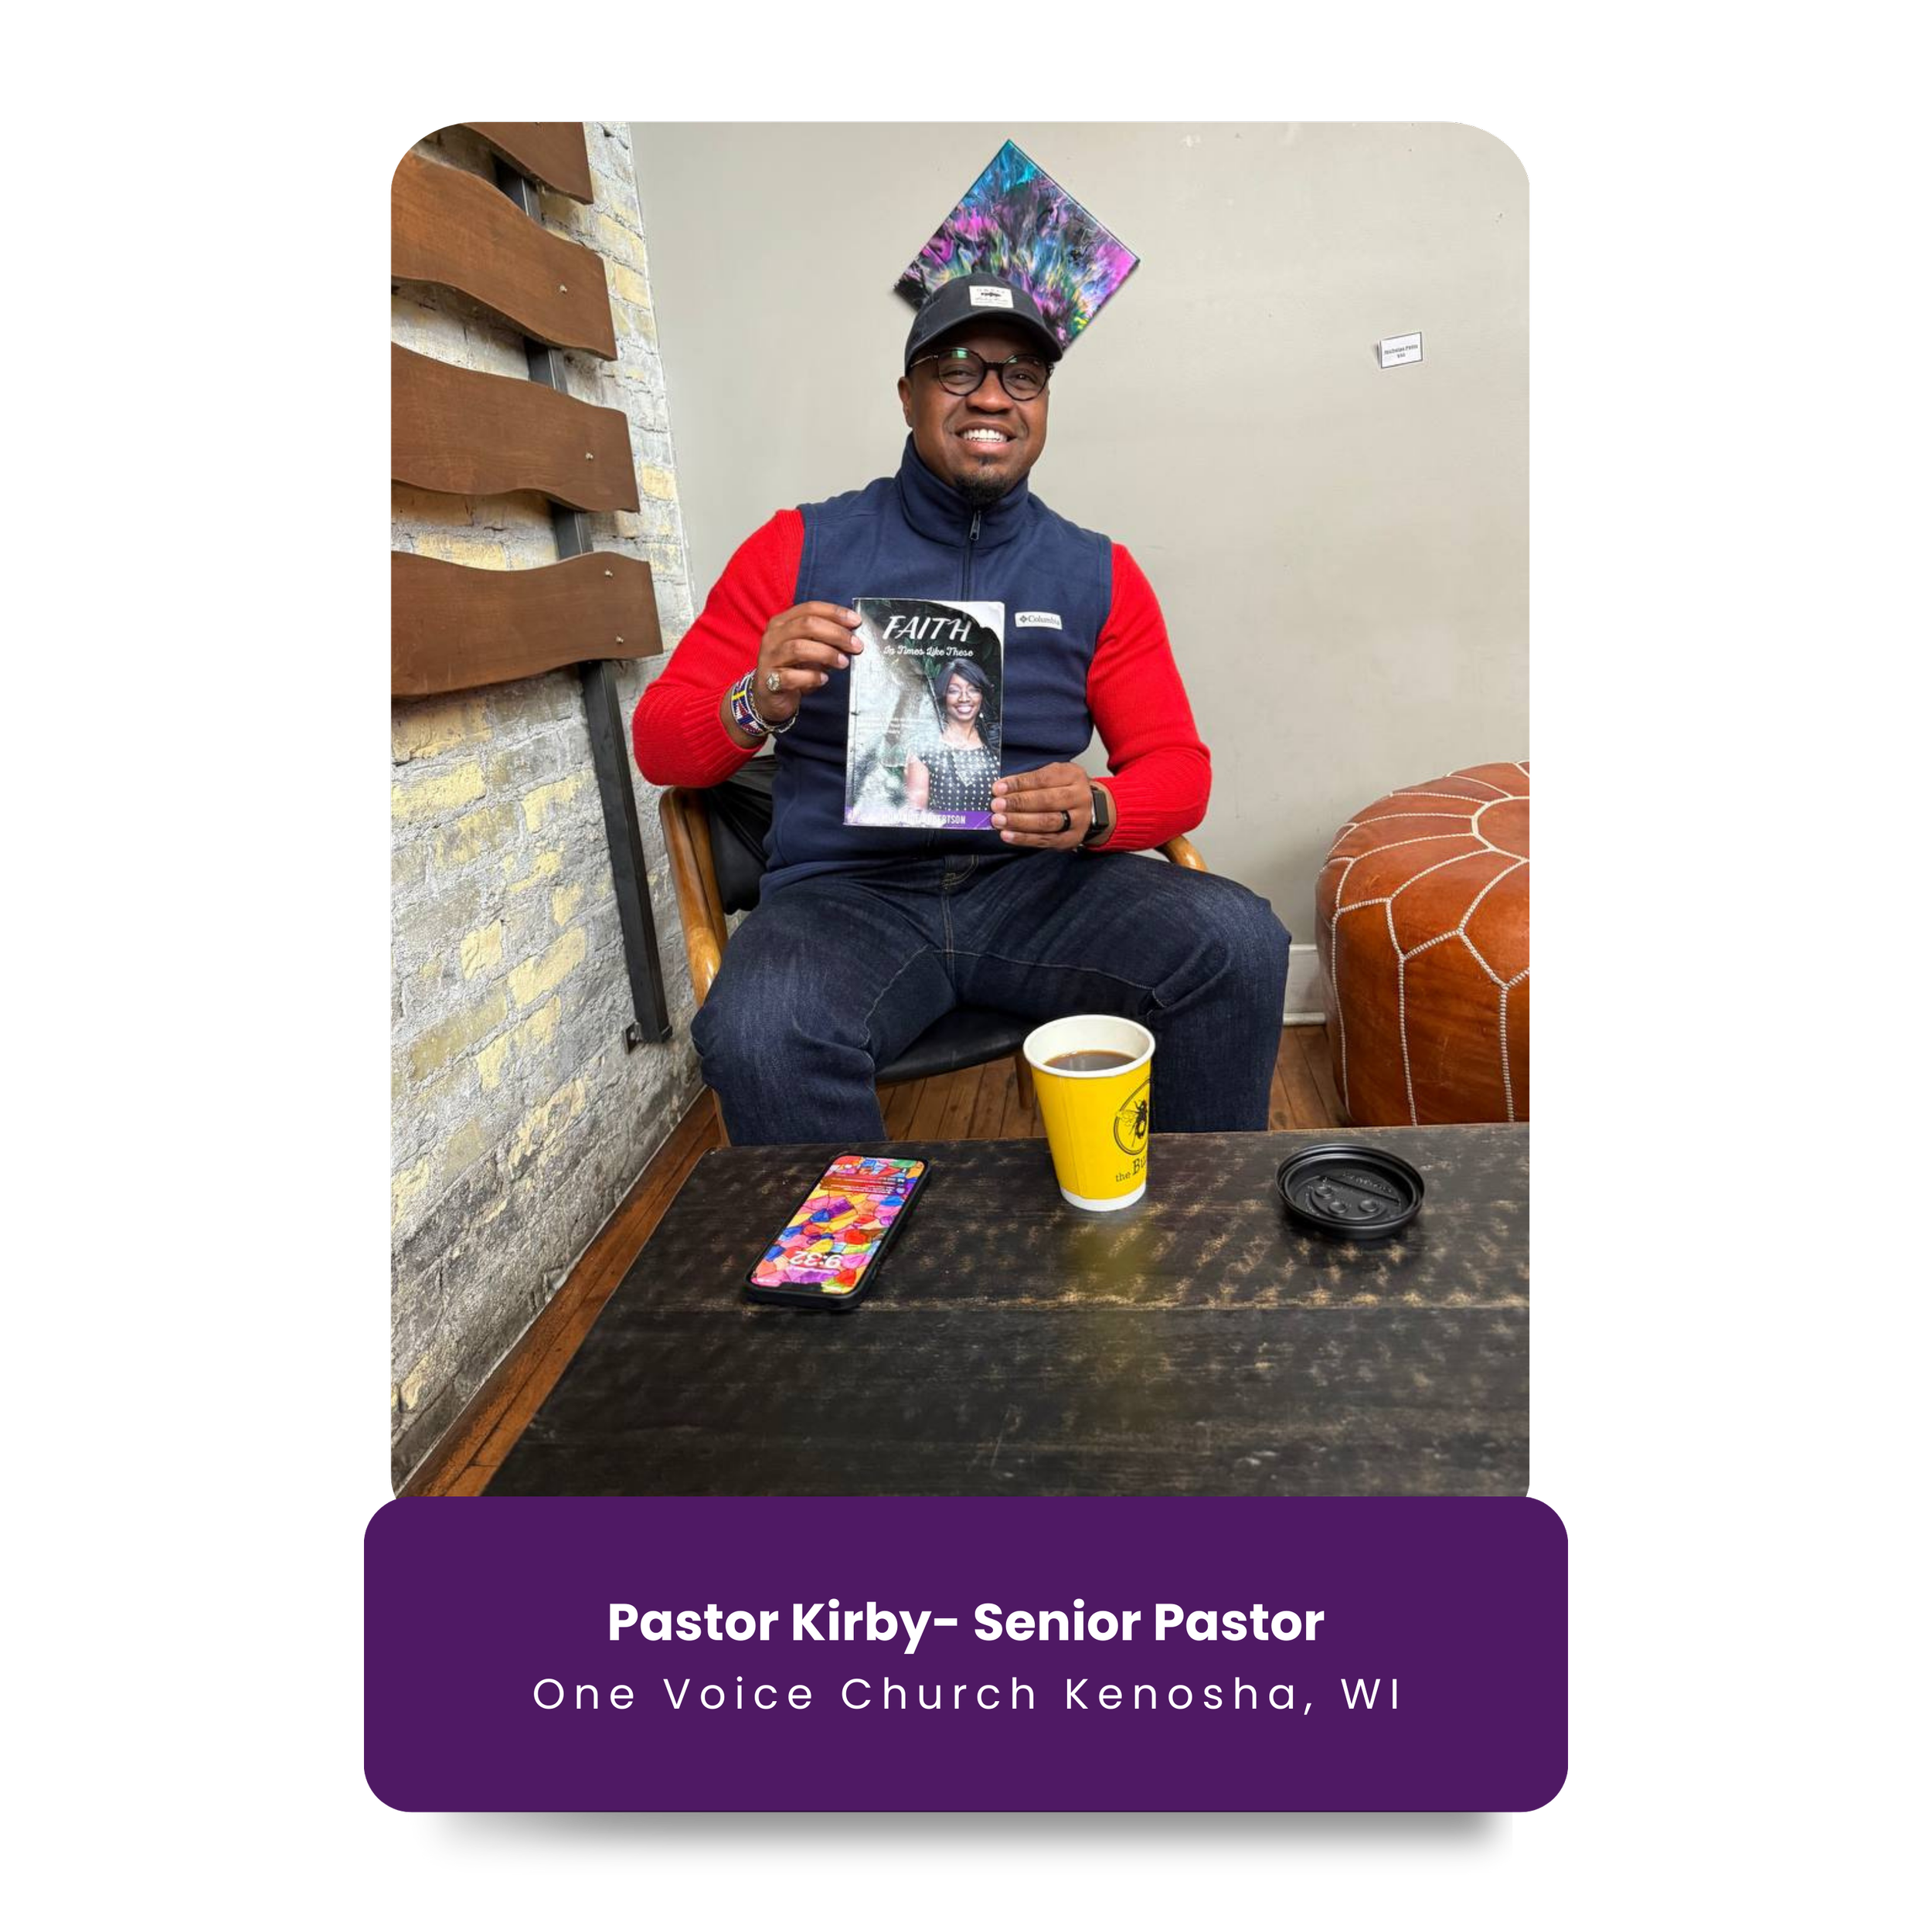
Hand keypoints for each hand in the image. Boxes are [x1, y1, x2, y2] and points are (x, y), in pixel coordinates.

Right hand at [754, 602, 863, 724]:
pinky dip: (812, 677)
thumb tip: (852, 637)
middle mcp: (773, 636)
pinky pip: (792, 677)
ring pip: (799, 648)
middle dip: (836, 634)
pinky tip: (823, 679)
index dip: (835, 613)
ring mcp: (769, 658)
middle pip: (807, 625)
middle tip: (856, 645)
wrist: (769, 696)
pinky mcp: (770, 680)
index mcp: (782, 622)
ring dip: (826, 654)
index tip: (856, 621)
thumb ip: (825, 640)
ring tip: (843, 663)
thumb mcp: (809, 648)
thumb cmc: (793, 668)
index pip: (810, 609)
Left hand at [991, 764, 1091, 847]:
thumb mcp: (1053, 776)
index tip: (998, 788)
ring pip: (1046, 822)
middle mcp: (1079, 797)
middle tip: (997, 805)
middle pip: (1046, 801)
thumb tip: (1001, 789)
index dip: (1019, 784)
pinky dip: (1024, 838)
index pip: (1043, 779)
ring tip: (999, 821)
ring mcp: (1078, 819)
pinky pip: (1046, 839)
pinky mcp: (1071, 838)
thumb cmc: (1064, 789)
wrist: (1091, 809)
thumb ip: (1030, 781)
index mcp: (1073, 775)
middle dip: (1018, 803)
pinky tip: (1008, 835)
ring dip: (1019, 822)